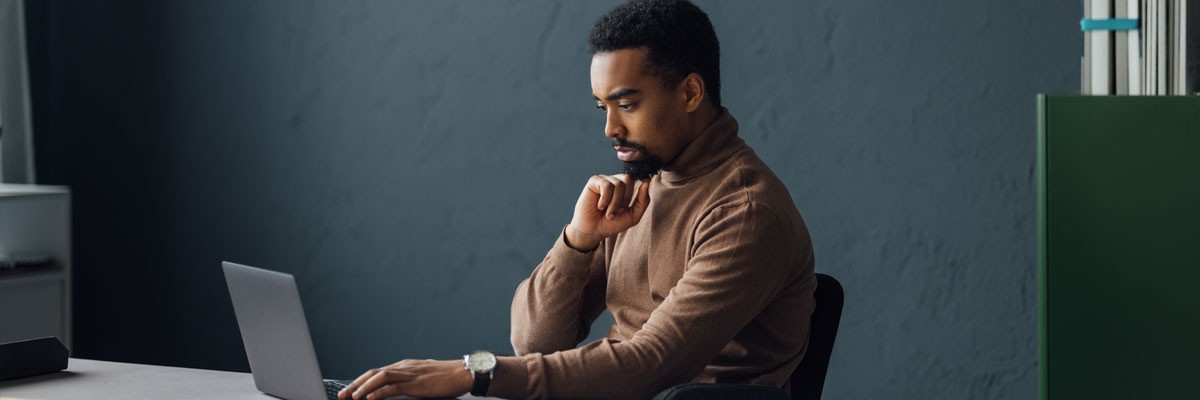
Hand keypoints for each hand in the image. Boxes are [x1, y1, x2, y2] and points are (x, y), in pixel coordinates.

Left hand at [338, 359, 471, 399]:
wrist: (465, 373)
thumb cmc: (449, 377)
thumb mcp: (424, 378)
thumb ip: (410, 382)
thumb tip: (398, 390)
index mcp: (405, 366)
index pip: (377, 372)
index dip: (361, 381)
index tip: (350, 390)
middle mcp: (404, 367)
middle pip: (373, 373)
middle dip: (355, 384)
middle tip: (342, 394)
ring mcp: (410, 374)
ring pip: (379, 377)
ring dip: (363, 387)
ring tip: (352, 397)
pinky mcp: (416, 383)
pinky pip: (393, 387)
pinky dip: (379, 392)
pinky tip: (370, 399)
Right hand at [565, 174, 650, 250]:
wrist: (593, 232)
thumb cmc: (611, 224)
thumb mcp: (633, 215)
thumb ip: (643, 200)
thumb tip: (647, 181)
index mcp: (624, 187)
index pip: (636, 179)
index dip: (634, 194)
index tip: (625, 208)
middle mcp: (614, 180)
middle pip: (628, 179)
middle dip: (625, 199)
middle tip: (617, 212)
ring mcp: (604, 180)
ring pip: (618, 184)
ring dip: (614, 203)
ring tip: (608, 213)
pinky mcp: (593, 181)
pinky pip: (606, 185)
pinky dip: (605, 200)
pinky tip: (600, 207)